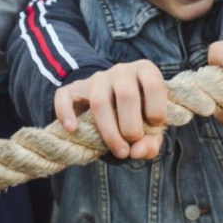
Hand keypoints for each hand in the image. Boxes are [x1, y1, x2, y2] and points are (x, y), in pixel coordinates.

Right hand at [54, 61, 168, 160]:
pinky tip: (72, 129)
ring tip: (119, 151)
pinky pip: (64, 97)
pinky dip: (66, 113)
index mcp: (145, 71)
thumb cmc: (138, 116)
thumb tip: (137, 152)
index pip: (153, 84)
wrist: (112, 104)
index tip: (155, 126)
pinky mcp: (74, 88)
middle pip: (126, 95)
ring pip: (99, 101)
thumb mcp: (150, 127)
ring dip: (109, 132)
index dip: (157, 110)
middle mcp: (121, 71)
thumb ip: (151, 141)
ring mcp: (97, 78)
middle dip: (131, 127)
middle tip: (132, 146)